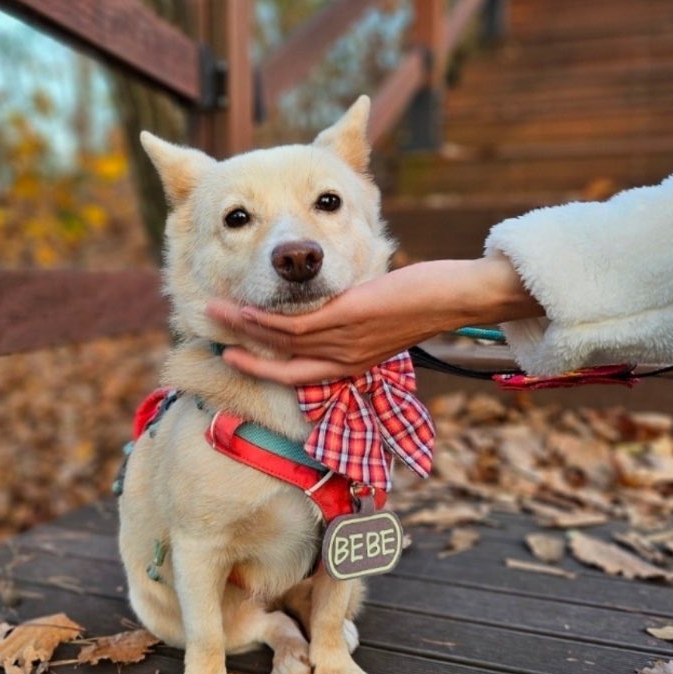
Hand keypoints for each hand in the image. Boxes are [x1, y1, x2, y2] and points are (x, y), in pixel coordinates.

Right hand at [205, 257, 537, 385]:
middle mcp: (344, 361)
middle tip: (216, 343)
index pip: (299, 375)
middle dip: (244, 357)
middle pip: (281, 365)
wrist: (457, 298)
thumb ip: (356, 319)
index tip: (238, 359)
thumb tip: (338, 297)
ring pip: (279, 342)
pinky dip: (264, 321)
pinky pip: (293, 326)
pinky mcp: (345, 320)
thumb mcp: (385, 319)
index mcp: (353, 365)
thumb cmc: (427, 302)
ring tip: (215, 313)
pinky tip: (245, 310)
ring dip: (243, 328)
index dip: (264, 371)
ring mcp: (343, 342)